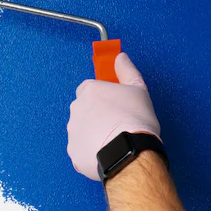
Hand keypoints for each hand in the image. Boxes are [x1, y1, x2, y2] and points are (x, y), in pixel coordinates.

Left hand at [67, 52, 160, 180]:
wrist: (130, 152)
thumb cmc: (135, 120)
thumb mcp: (138, 89)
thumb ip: (127, 71)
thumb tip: (121, 58)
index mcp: (90, 91)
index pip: (89, 88)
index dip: (101, 96)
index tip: (112, 104)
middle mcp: (76, 109)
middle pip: (84, 109)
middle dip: (96, 115)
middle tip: (115, 123)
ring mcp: (73, 131)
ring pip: (81, 130)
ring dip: (92, 133)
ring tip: (112, 140)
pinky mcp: (73, 151)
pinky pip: (80, 149)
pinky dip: (90, 151)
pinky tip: (106, 153)